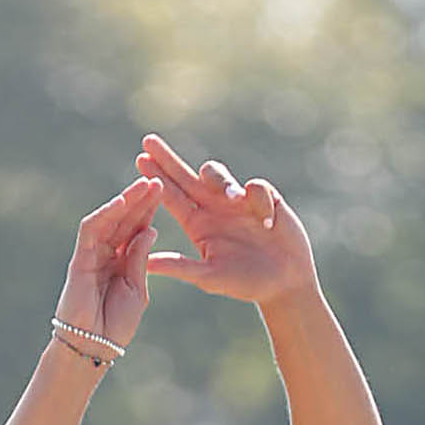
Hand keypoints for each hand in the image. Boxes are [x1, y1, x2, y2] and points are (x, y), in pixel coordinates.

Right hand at [55, 176, 164, 352]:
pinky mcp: (80, 259)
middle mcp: (107, 255)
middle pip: (125, 220)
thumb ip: (141, 259)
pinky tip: (122, 202)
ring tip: (145, 184)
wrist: (93, 348)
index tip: (166, 193)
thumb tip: (150, 229)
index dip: (150, 211)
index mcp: (123, 263)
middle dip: (141, 200)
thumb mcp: (137, 289)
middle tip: (158, 179)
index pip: (137, 230)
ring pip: (109, 220)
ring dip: (127, 201)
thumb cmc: (116, 326)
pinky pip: (91, 230)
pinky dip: (106, 214)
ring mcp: (92, 255)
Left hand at [134, 133, 318, 308]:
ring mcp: (237, 200)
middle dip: (168, 159)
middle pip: (186, 176)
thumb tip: (147, 264)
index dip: (157, 179)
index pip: (172, 197)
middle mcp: (213, 208)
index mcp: (198, 225)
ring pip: (219, 175)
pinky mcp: (262, 197)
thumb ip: (181, 267)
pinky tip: (267, 223)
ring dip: (223, 182)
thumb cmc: (245, 283)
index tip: (140, 160)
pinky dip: (259, 202)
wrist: (285, 281)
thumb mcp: (209, 277)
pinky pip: (256, 187)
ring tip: (236, 200)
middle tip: (148, 141)